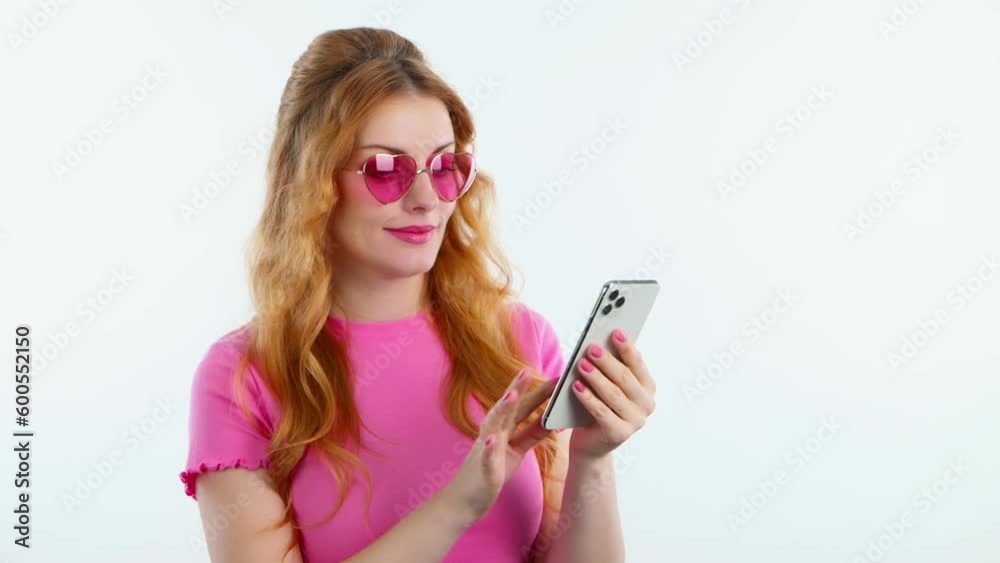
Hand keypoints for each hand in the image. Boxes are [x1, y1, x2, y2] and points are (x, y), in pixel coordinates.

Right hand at [443, 367, 558, 524]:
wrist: (463, 502)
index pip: (523, 407)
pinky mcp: (484, 471)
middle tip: (527, 369)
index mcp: (504, 431)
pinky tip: (492, 439)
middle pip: (508, 409)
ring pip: (493, 426)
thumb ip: (531, 434)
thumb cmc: (491, 474)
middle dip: (517, 389)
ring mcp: (486, 451)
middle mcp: (493, 435)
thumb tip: (549, 419)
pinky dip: (489, 448)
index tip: (556, 378)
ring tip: (511, 394)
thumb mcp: (516, 451)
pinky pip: (486, 459)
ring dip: (502, 409)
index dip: (539, 393)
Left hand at [568, 328, 655, 459]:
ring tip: (581, 364)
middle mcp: (646, 404)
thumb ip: (608, 368)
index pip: (637, 364)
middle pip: (625, 378)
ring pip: (613, 394)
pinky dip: (588, 397)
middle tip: (591, 348)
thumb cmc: (598, 407)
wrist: (592, 444)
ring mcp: (636, 421)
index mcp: (647, 388)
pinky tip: (576, 385)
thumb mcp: (606, 386)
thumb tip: (599, 343)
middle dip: (607, 361)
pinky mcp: (619, 434)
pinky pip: (601, 412)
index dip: (626, 347)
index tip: (615, 331)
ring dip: (596, 377)